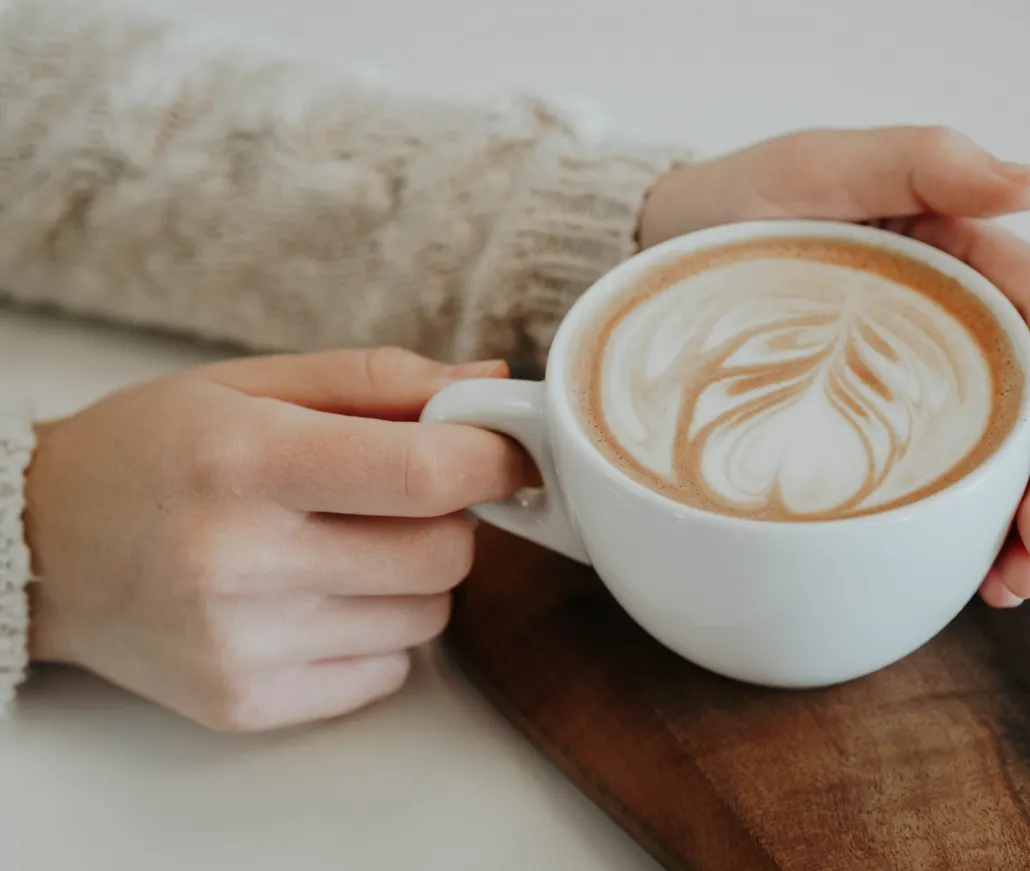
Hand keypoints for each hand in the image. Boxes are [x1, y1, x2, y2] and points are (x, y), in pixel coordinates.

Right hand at [24, 348, 523, 730]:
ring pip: (428, 618)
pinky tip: (317, 599)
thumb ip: (379, 381)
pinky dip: (378, 634)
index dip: (492, 459)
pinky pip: (388, 672)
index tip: (506, 450)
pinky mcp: (246, 703)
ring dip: (413, 577)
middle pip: (444, 553)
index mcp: (245, 462)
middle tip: (399, 496)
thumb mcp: (251, 385)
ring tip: (343, 546)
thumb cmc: (152, 452)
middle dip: (449, 517)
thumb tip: (491, 383)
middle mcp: (239, 561)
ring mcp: (242, 645)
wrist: (42, 548)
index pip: (425, 473)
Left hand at [640, 126, 1029, 606]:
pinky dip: (963, 531)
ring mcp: (917, 384)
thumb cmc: (735, 203)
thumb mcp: (818, 166)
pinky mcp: (876, 429)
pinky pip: (936, 482)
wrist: (657, 254)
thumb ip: (926, 161)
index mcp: (961, 258)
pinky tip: (972, 576)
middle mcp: (954, 325)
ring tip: (1016, 587)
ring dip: (1021, 523)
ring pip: (998, 455)